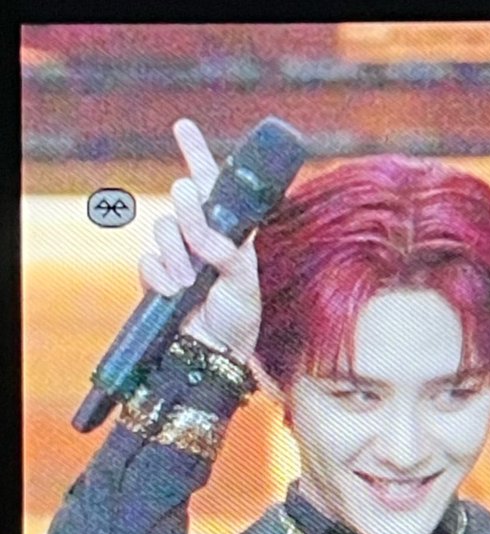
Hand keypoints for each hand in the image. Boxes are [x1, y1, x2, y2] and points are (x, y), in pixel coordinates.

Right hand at [138, 119, 261, 362]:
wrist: (217, 354)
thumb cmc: (239, 318)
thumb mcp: (245, 281)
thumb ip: (226, 251)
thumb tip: (200, 235)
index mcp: (227, 231)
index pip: (212, 184)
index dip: (196, 153)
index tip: (183, 127)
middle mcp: (199, 236)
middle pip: (182, 197)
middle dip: (189, 214)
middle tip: (201, 242)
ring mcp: (175, 255)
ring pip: (162, 228)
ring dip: (176, 255)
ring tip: (191, 284)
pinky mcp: (155, 277)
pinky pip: (147, 259)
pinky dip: (160, 274)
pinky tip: (175, 292)